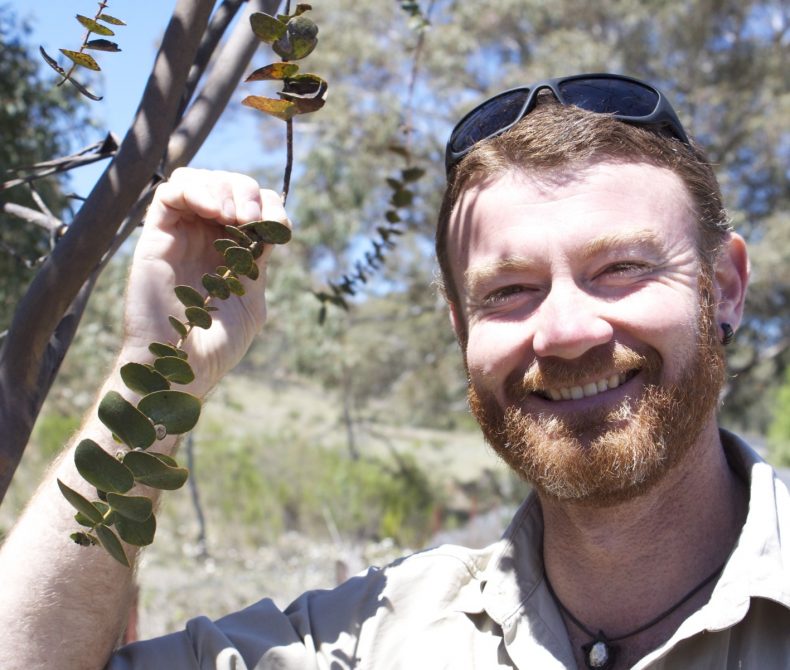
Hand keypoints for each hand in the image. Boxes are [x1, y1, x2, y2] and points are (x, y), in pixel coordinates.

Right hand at [122, 168, 287, 396]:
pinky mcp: (156, 236)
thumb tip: (269, 231)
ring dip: (224, 188)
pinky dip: (197, 189)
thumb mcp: (252, 298)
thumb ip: (259, 262)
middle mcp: (205, 239)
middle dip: (247, 192)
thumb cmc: (216, 346)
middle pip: (227, 186)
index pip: (251, 205)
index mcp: (232, 252)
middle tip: (253, 220)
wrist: (182, 367)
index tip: (278, 226)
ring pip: (198, 180)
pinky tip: (215, 212)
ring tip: (235, 216)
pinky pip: (169, 192)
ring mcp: (180, 236)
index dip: (269, 204)